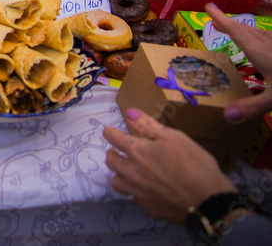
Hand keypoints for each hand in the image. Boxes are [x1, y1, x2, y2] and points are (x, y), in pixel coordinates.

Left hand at [104, 109, 236, 224]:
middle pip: (111, 161)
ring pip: (117, 182)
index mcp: (137, 152)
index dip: (111, 133)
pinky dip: (137, 190)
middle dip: (114, 153)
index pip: (113, 138)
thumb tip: (130, 113)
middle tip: (122, 151)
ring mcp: (138, 192)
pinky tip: (148, 188)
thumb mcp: (175, 138)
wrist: (209, 201)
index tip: (112, 132)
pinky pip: (134, 197)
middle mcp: (132, 172)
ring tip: (130, 171)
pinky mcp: (148, 207)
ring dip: (120, 174)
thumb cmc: (194, 165)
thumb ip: (149, 125)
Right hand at [206, 3, 271, 122]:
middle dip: (230, 23)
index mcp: (262, 53)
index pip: (237, 33)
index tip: (208, 7)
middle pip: (247, 30)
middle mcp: (271, 45)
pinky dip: (263, 36)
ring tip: (237, 30)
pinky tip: (267, 41)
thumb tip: (227, 117)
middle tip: (216, 18)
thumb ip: (253, 107)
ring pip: (262, 32)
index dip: (222, 20)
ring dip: (247, 29)